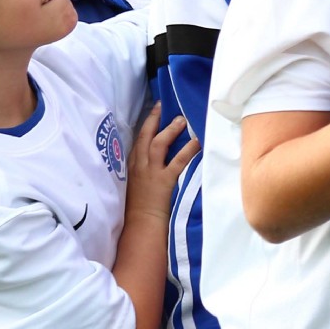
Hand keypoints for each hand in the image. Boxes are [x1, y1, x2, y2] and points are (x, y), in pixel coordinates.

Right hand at [125, 107, 197, 228]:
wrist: (140, 223)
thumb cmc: (140, 205)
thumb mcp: (136, 182)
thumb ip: (143, 168)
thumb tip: (155, 156)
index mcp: (132, 165)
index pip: (137, 139)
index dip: (146, 124)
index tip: (153, 110)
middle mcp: (139, 165)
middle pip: (145, 137)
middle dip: (153, 119)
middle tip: (162, 105)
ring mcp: (151, 172)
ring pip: (159, 144)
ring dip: (170, 130)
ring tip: (181, 120)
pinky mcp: (164, 181)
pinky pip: (178, 161)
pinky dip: (188, 150)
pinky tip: (197, 142)